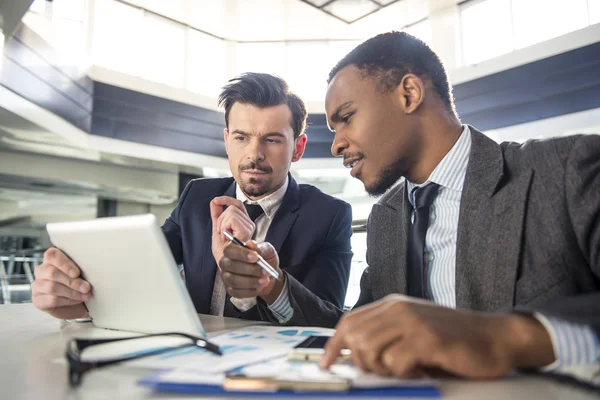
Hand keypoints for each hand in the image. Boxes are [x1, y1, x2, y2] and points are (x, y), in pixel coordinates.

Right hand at [32, 248, 90, 319]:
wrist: (78, 305)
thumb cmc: (79, 285)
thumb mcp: (82, 273)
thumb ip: (82, 268)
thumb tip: (91, 268)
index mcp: (52, 260)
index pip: (52, 255)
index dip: (64, 263)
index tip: (77, 273)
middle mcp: (41, 271)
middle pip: (52, 273)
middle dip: (72, 281)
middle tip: (86, 287)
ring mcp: (37, 286)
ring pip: (52, 287)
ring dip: (72, 292)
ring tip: (84, 295)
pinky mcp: (38, 300)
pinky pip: (52, 299)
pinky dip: (67, 300)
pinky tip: (76, 300)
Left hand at [210, 196, 254, 264]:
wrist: (226, 263)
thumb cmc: (223, 252)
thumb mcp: (218, 229)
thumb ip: (217, 215)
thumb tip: (214, 201)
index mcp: (243, 223)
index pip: (238, 205)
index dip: (227, 200)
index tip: (216, 201)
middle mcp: (248, 224)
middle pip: (232, 207)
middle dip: (221, 220)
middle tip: (223, 234)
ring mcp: (249, 227)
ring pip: (231, 212)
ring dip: (223, 225)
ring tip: (226, 237)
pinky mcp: (247, 231)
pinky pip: (232, 219)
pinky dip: (225, 226)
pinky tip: (227, 236)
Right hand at [219, 240, 284, 302]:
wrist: (268, 275)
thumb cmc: (265, 259)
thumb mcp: (267, 250)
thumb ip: (260, 247)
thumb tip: (252, 245)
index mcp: (232, 250)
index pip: (230, 250)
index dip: (241, 254)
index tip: (255, 257)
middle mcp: (226, 263)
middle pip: (231, 266)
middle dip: (250, 269)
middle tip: (265, 271)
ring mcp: (226, 277)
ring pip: (234, 280)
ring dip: (251, 281)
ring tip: (265, 280)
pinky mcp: (230, 290)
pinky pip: (237, 292)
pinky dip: (250, 291)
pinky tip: (259, 287)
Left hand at [321, 294, 554, 378]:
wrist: (496, 337)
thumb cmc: (453, 338)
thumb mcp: (414, 328)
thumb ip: (386, 334)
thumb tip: (353, 355)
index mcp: (392, 305)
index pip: (349, 322)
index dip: (334, 345)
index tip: (327, 364)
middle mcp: (398, 309)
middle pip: (355, 338)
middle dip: (362, 362)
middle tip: (385, 371)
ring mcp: (413, 322)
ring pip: (371, 350)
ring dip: (384, 369)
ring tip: (407, 369)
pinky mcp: (427, 339)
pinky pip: (396, 362)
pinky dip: (405, 374)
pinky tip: (422, 369)